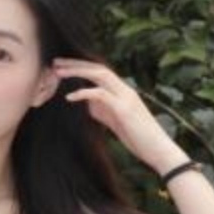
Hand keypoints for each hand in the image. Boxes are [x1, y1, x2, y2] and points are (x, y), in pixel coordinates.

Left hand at [53, 58, 183, 171]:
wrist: (158, 150)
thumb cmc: (138, 138)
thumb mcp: (115, 120)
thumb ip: (102, 109)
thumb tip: (87, 102)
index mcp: (122, 91)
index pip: (99, 71)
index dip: (80, 66)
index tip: (62, 66)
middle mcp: (125, 89)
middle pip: (98, 68)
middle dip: (75, 63)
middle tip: (55, 62)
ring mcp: (125, 97)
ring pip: (100, 75)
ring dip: (77, 72)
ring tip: (59, 73)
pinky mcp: (124, 109)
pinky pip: (101, 94)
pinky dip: (84, 92)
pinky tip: (69, 97)